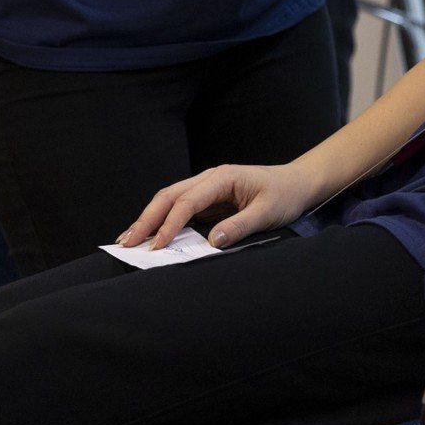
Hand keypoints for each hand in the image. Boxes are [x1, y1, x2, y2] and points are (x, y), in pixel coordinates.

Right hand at [118, 163, 319, 250]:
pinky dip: (161, 220)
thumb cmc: (285, 195)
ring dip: (149, 218)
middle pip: (169, 196)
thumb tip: (211, 242)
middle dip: (146, 219)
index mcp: (222, 178)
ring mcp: (206, 187)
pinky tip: (150, 235)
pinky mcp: (207, 198)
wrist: (297, 183)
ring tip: (128, 239)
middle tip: (127, 243)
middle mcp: (209, 178)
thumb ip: (239, 226)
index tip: (157, 246)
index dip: (170, 224)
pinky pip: (179, 208)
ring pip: (169, 199)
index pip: (187, 201)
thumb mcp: (268, 213)